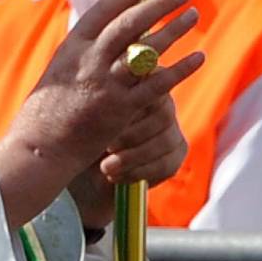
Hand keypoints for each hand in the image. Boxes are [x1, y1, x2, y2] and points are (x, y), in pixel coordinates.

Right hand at [0, 0, 203, 228]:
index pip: (106, 8)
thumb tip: (111, 27)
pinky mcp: (121, 110)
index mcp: (73, 45)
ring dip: (173, 30)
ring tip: (193, 14)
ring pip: (146, 50)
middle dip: (159, 4)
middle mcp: (90, 60)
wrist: (41, 147)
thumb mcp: (62, 66)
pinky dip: (180, 69)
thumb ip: (87, 48)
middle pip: (130, 23)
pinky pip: (157, 85)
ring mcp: (106, 84)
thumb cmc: (49, 108)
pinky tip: (198, 56)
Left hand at [67, 95, 188, 228]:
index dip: (134, 108)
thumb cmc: (85, 133)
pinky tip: (116, 176)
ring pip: (165, 142)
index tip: (111, 125)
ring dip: (132, 157)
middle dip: (132, 135)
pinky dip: (138, 172)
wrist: (88, 168)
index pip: (153, 86)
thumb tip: (113, 84)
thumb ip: (105, 96)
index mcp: (146, 84)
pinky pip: (165, 164)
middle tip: (107, 147)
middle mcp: (165, 105)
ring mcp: (173, 130)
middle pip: (163, 116)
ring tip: (106, 167)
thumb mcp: (89, 113)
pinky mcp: (176, 155)